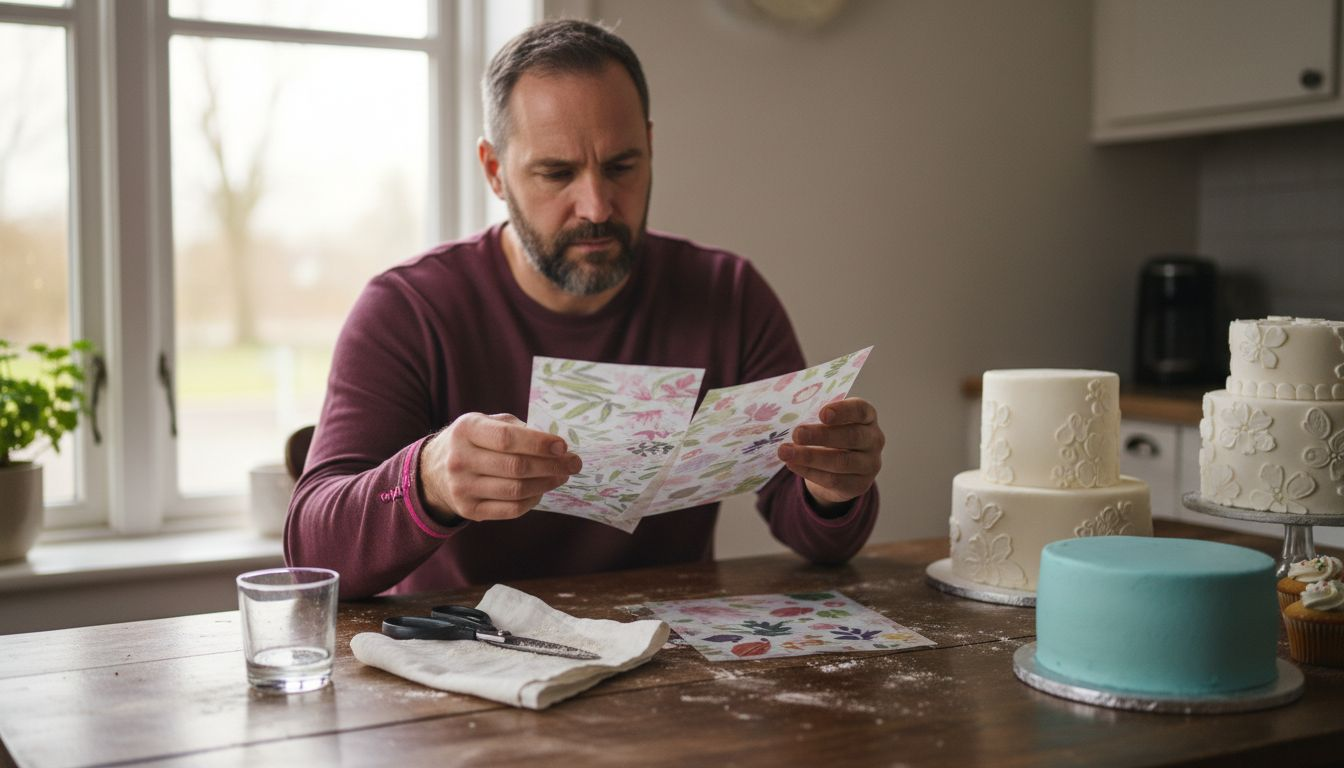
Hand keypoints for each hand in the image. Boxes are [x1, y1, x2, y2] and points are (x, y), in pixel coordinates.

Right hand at [418, 413, 580, 522]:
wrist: (434, 471)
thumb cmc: (473, 441)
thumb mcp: (487, 423)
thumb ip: (518, 429)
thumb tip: (556, 446)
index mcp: (466, 430)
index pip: (507, 439)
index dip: (539, 443)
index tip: (563, 446)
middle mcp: (460, 459)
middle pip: (516, 467)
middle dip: (551, 465)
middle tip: (574, 463)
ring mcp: (463, 488)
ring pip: (516, 490)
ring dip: (546, 483)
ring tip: (561, 476)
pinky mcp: (469, 511)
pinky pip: (511, 510)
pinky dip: (533, 501)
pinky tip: (542, 490)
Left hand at [777, 397, 882, 507]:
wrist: (840, 470)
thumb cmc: (831, 437)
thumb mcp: (828, 424)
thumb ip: (817, 419)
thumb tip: (790, 417)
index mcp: (868, 417)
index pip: (861, 410)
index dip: (843, 411)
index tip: (822, 413)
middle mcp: (874, 439)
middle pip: (851, 436)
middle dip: (821, 435)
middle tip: (796, 434)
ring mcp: (870, 464)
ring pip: (841, 462)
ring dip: (810, 457)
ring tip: (785, 452)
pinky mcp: (859, 485)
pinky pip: (834, 480)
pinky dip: (810, 472)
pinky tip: (793, 465)